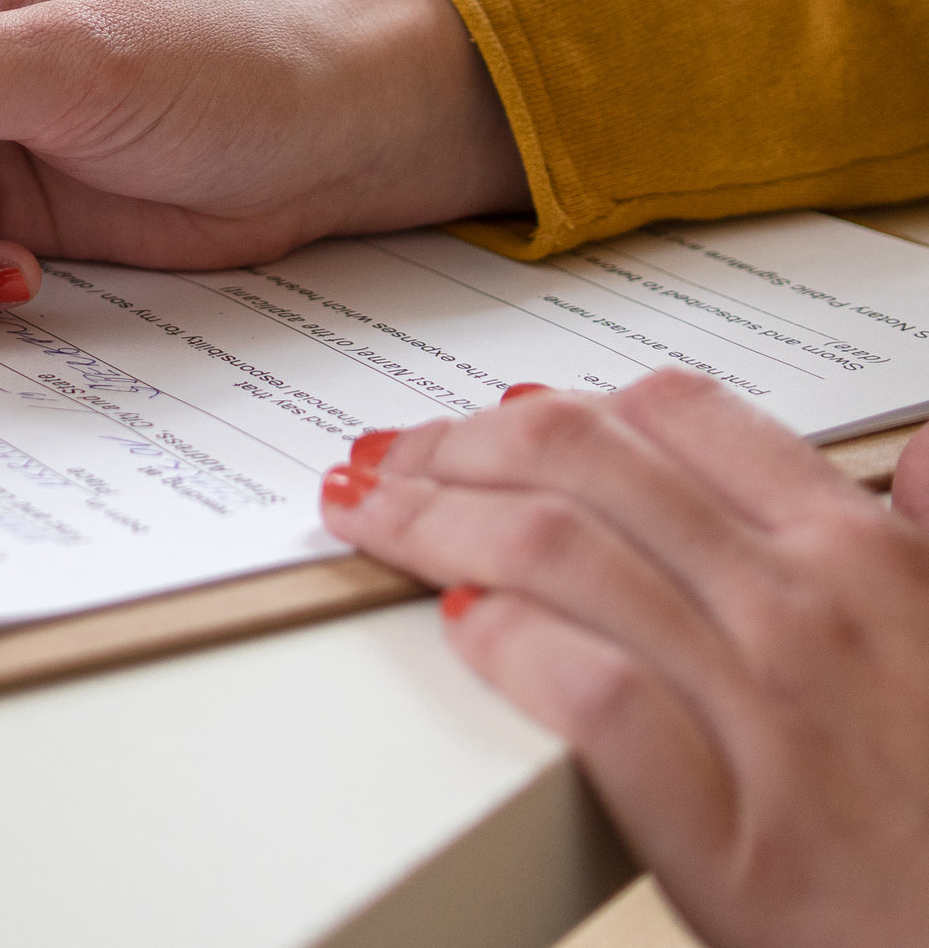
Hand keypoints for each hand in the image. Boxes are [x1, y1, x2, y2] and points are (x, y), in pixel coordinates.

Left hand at [323, 374, 928, 947]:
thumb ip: (927, 544)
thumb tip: (910, 465)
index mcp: (864, 558)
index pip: (679, 417)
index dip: (556, 406)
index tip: (483, 417)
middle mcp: (809, 613)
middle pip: (587, 467)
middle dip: (458, 448)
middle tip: (387, 458)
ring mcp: (766, 715)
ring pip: (561, 555)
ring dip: (434, 520)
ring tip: (368, 515)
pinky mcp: (729, 834)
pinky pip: (591, 695)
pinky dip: (512, 646)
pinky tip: (458, 627)